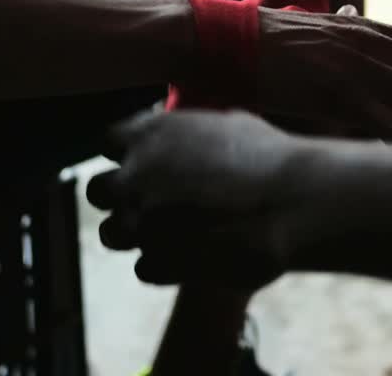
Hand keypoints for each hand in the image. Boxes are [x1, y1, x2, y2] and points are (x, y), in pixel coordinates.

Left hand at [86, 111, 313, 289]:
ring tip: (175, 234)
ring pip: (111, 233)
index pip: (106, 141)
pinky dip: (163, 265)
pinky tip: (194, 256)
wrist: (293, 203)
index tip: (142, 163)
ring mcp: (141, 223)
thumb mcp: (228, 123)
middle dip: (120, 198)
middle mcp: (134, 177)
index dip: (124, 154)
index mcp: (149, 135)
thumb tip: (184, 137)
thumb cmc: (271, 158)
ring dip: (137, 234)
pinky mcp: (157, 262)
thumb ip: (190, 132)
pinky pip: (143, 267)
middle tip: (151, 203)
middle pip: (97, 190)